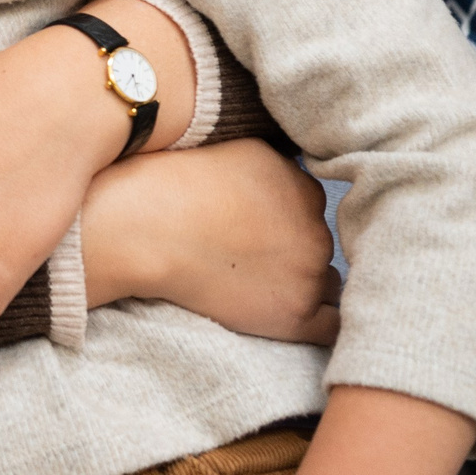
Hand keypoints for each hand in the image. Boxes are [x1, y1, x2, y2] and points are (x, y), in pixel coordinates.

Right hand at [82, 139, 340, 344]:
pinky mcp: (296, 313)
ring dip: (302, 284)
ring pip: (326, 283)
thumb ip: (271, 166)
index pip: (308, 206)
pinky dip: (315, 322)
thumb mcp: (231, 149)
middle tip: (248, 257)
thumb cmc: (169, 186)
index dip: (283, 218)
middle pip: (317, 243)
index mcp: (299, 183)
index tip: (254, 229)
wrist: (144, 230)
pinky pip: (331, 325)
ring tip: (256, 285)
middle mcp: (314, 225)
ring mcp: (309, 272)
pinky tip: (286, 315)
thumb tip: (281, 178)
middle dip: (291, 250)